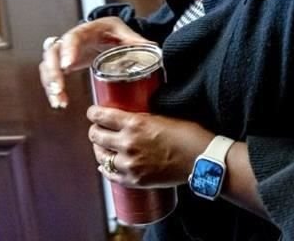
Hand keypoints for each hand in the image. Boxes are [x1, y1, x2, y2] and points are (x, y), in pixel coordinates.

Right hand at [39, 17, 150, 108]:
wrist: (106, 35)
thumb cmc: (114, 33)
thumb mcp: (125, 34)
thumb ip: (136, 42)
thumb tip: (152, 49)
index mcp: (87, 30)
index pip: (72, 38)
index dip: (68, 51)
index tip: (68, 66)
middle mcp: (71, 40)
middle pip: (53, 53)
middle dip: (53, 73)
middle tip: (58, 90)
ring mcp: (64, 52)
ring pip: (48, 66)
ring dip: (51, 84)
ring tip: (60, 102)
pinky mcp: (62, 64)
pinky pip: (51, 76)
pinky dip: (53, 90)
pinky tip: (60, 103)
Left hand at [88, 107, 212, 187]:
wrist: (201, 160)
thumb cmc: (188, 136)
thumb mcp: (162, 118)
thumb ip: (142, 119)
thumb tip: (128, 119)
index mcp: (135, 124)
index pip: (102, 116)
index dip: (93, 113)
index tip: (92, 112)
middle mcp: (128, 144)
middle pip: (97, 136)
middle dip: (94, 131)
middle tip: (97, 129)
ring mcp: (130, 164)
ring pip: (101, 157)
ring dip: (99, 150)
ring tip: (102, 147)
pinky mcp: (134, 180)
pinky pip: (110, 175)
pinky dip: (105, 169)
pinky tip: (106, 166)